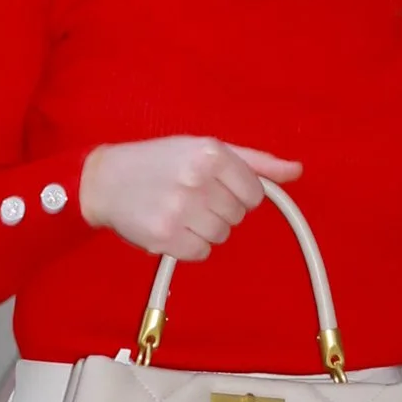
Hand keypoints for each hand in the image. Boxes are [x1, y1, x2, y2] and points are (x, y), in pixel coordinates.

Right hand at [76, 137, 303, 262]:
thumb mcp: (205, 149)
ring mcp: (181, 210)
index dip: (238, 193)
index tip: (214, 186)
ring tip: (178, 210)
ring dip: (205, 228)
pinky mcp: (166, 237)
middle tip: (189, 196)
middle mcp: (198, 180)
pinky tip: (170, 226)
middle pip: (238, 215)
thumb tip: (297, 171)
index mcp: (211, 154)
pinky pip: (201, 252)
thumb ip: (255, 161)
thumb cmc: (159, 161)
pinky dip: (189, 245)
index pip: (255, 192)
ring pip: (222, 235)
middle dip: (219, 209)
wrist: (104, 180)